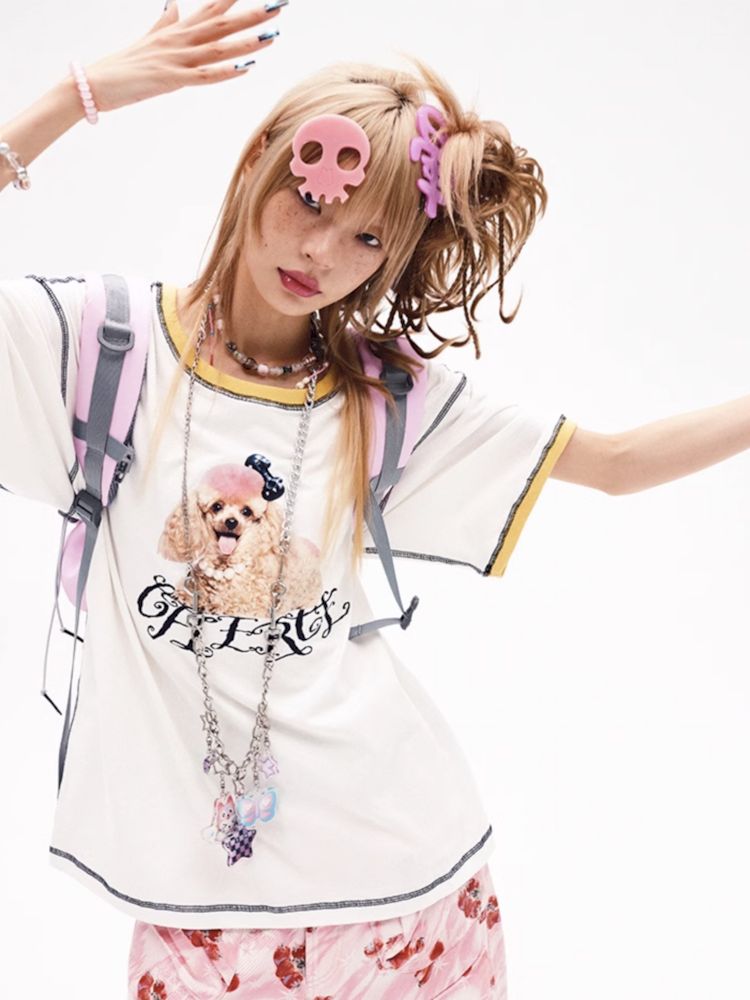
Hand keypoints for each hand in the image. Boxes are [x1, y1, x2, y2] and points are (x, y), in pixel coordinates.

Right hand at [82, 0, 284, 113]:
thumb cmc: (122, 64)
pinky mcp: (170, 80)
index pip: (211, 7)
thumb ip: (164, 21)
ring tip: (272, 33)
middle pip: (222, 22)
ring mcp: (175, 59)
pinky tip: (246, 68)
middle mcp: (178, 39)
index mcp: (176, 29)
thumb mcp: (148, 39)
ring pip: (218, 47)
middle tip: (280, 4)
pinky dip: (225, 71)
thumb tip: (174, 3)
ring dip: (246, 40)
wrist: (93, 83)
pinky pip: (203, 75)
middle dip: (252, 14)